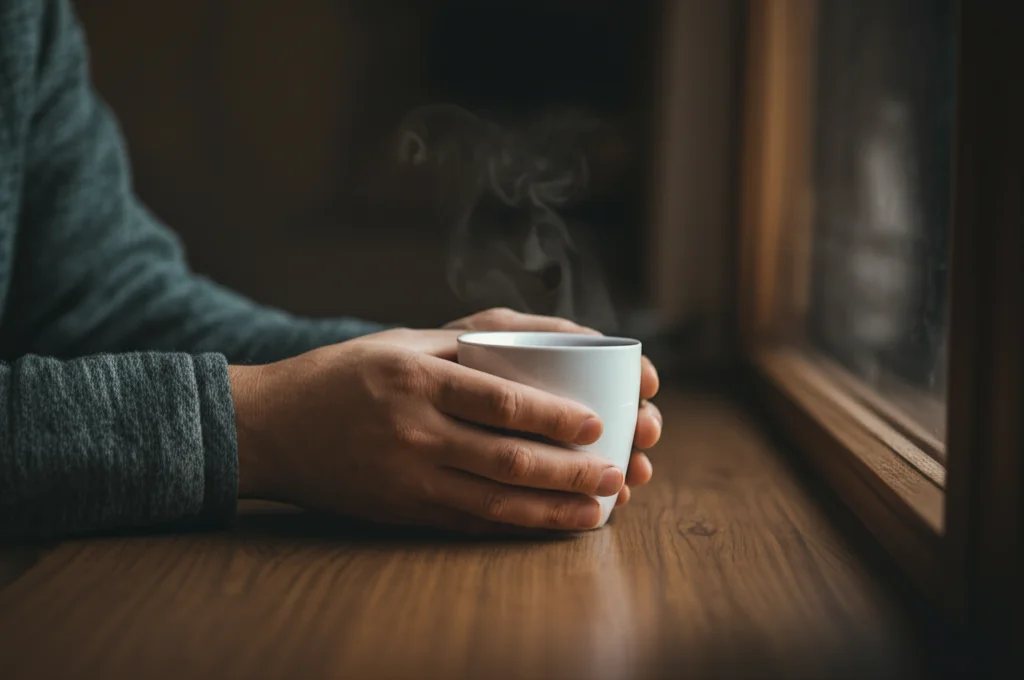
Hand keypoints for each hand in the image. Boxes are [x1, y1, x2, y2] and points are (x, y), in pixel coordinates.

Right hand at [230, 328, 636, 533]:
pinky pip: (469, 524)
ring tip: (599, 511)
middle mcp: (414, 433)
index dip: (555, 417)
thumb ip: (467, 345)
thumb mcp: (400, 342)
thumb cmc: (343, 375)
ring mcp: (408, 478)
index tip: (598, 424)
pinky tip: (549, 526)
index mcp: (417, 381)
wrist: (272, 428)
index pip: (501, 402)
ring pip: (495, 502)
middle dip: (572, 471)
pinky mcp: (403, 510)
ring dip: (554, 509)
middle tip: (618, 475)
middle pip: (508, 460)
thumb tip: (542, 343)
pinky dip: (515, 528)